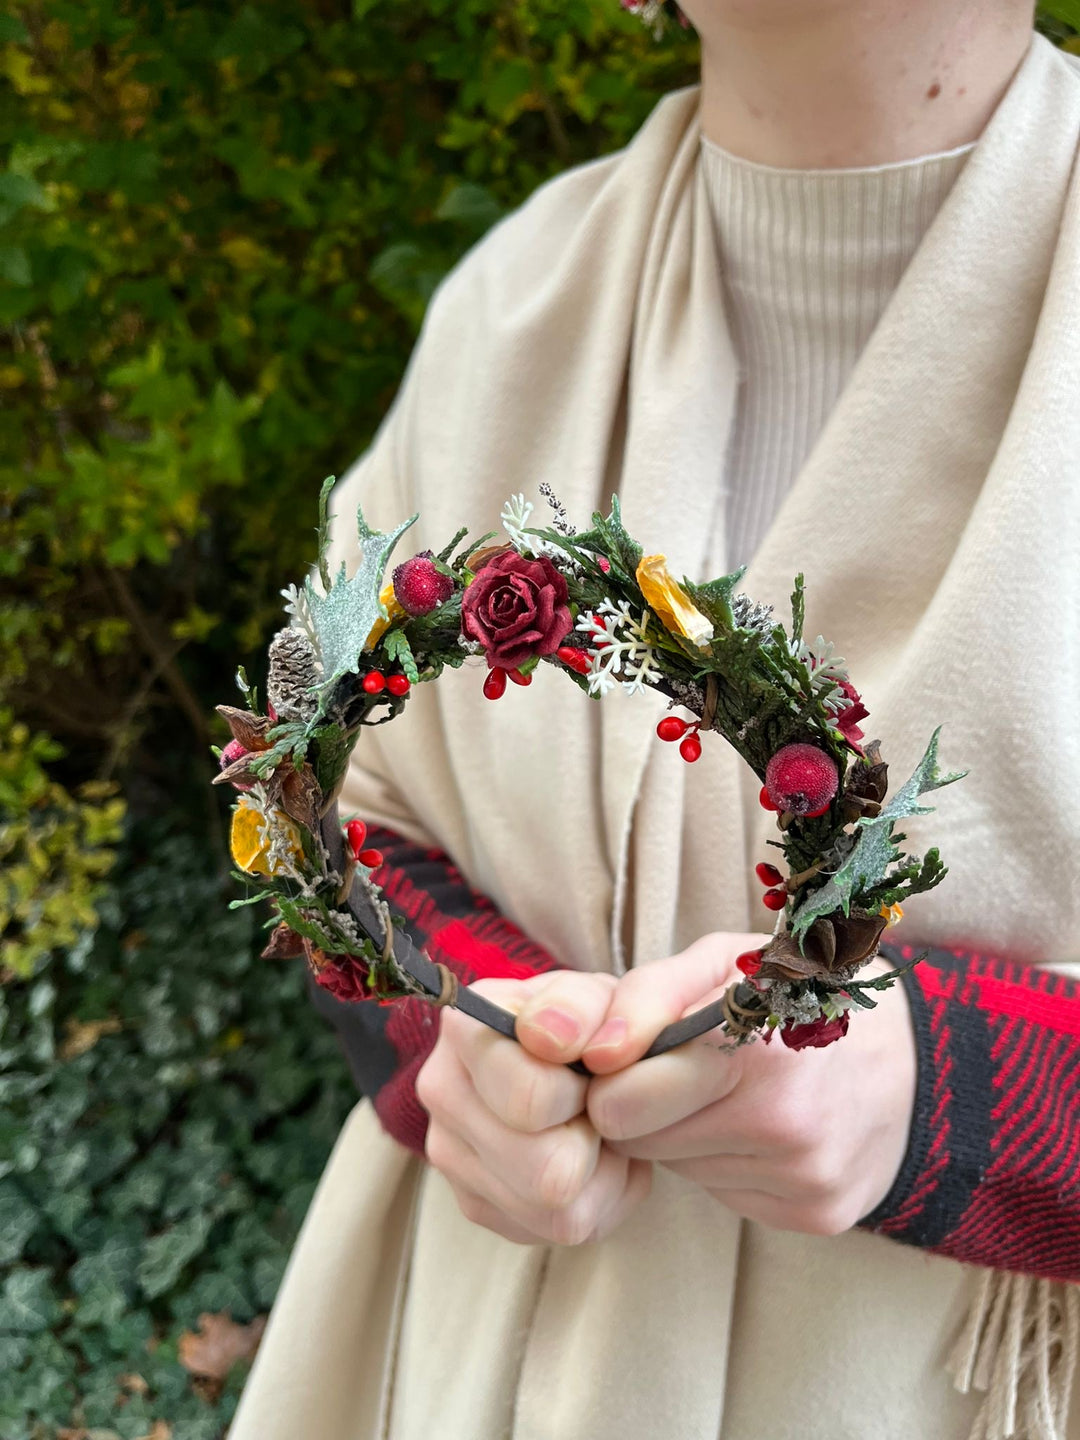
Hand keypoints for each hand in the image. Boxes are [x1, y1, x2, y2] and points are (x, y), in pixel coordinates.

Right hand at [416, 970, 652, 1244]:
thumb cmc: (590, 1022)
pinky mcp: (474, 1203)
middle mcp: (442, 1091)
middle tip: (599, 1111)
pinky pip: (553, 1234)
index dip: (584, 1094)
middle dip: (594, 1145)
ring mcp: (450, 1155)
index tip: (590, 1070)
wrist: (575, 1050)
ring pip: (555, 1215)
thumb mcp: (598, 995)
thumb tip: (551, 1038)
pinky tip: (588, 1160)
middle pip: (546, 1175)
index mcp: (464, 1027)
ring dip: (599, 1178)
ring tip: (597, 1134)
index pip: (531, 1100)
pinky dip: (591, 1203)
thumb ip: (579, 1006)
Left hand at [581, 932, 916, 1234]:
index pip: (623, 1103)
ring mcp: (804, 1177)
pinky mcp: (817, 1214)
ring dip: (687, 1130)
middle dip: (644, 1105)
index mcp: (755, 1048)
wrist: (914, 1055)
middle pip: (643, 1141)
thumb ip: (649, 994)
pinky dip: (726, 1159)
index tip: (628, 1056)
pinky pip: (724, 1194)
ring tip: (732, 1090)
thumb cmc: (802, 993)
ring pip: (680, 1169)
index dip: (613, 1078)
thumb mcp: (728, 959)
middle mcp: (783, 1122)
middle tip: (682, 1069)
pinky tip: (762, 1124)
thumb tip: (595, 1054)